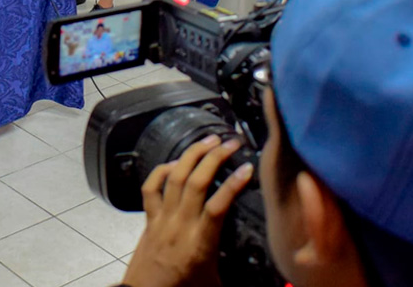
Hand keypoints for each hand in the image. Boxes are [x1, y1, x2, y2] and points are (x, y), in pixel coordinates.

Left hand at [122, 135, 253, 286]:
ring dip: (191, 155)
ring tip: (208, 140)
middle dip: (214, 157)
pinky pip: (150, 188)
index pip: (217, 206)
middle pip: (195, 182)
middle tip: (231, 143)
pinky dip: (161, 170)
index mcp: (200, 244)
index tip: (248, 168)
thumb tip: (263, 270)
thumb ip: (238, 270)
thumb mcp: (216, 282)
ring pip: (173, 178)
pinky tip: (174, 162)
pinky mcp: (149, 219)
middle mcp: (179, 226)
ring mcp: (161, 219)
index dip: (233, 184)